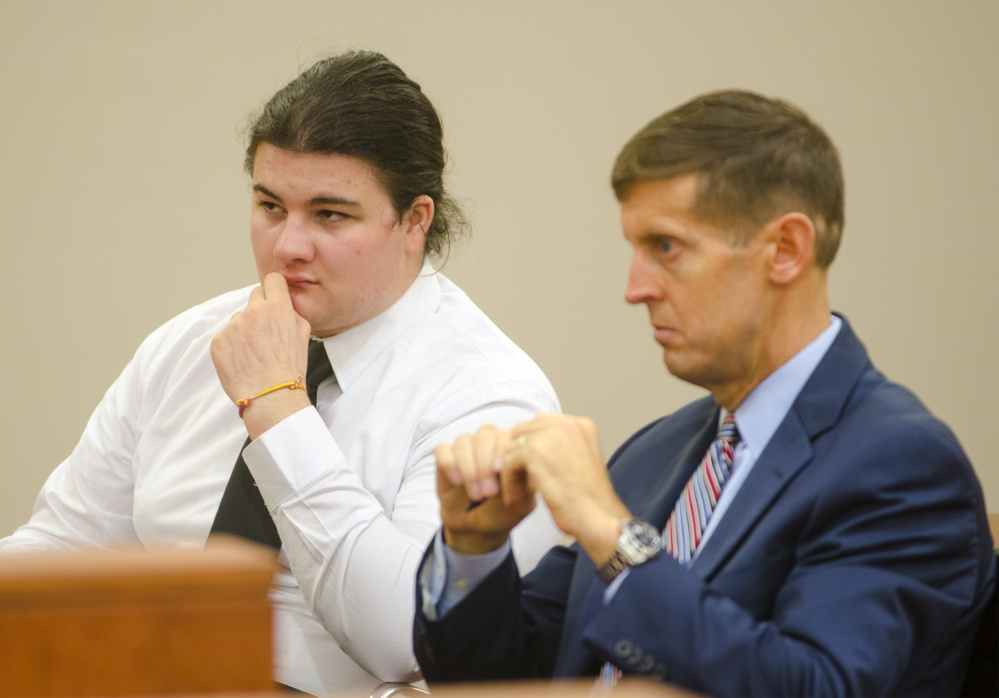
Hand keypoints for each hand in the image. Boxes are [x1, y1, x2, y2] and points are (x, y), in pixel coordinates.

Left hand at [211, 273, 311, 437]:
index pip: (272, 280)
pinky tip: (243, 361)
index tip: (274, 298)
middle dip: (260, 309)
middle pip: (254, 295)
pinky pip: (226, 336)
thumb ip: (293, 314)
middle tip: (265, 332)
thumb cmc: (290, 369)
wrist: (271, 397)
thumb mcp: (304, 336)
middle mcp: (254, 312)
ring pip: (239, 318)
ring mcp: (233, 326)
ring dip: (245, 330)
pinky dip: (232, 346)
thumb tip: (284, 304)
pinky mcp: (218, 341)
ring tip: (255, 354)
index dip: (274, 289)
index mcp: (278, 308)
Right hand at [435, 425, 537, 554]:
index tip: (500, 472)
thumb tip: (526, 466)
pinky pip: (443, 449)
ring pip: (464, 442)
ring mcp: (466, 446)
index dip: (502, 451)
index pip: (507, 435)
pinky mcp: (445, 456)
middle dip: (485, 464)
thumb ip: (525, 484)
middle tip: (489, 492)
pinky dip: (450, 464)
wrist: (478, 528)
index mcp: (511, 445)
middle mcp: (489, 440)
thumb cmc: (503, 511)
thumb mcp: (521, 504)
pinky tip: (458, 482)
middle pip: (485, 435)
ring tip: (476, 495)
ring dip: (469, 470)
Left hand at [504, 415, 629, 565]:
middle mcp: (567, 424)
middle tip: (517, 478)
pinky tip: (515, 498)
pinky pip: (509, 462)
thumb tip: (532, 446)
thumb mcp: (580, 461)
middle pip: (524, 431)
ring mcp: (552, 435)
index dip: (531, 446)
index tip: (527, 468)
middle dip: (518, 455)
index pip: (541, 424)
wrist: (599, 518)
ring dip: (512, 470)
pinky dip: (509, 481)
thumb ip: (561, 448)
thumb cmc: (591, 500)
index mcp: (580, 425)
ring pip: (514, 447)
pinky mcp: (536, 451)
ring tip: (516, 490)